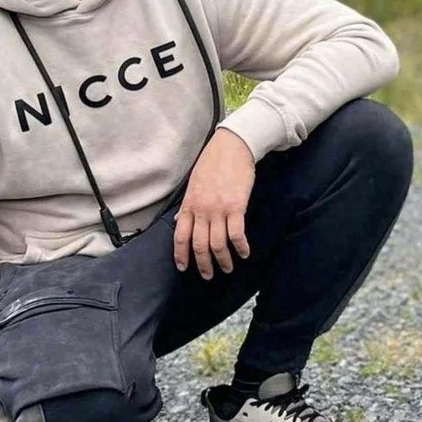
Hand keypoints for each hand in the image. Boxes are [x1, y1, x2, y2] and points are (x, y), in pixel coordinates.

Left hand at [175, 128, 254, 279]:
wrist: (232, 146)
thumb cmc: (213, 163)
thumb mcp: (193, 184)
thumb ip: (187, 205)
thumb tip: (178, 220)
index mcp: (189, 205)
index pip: (180, 236)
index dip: (181, 255)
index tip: (184, 267)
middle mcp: (201, 210)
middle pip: (199, 245)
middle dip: (204, 264)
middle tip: (208, 275)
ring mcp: (218, 209)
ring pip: (217, 244)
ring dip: (223, 260)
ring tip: (228, 268)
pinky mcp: (236, 207)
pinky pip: (236, 234)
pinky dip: (240, 247)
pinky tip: (244, 253)